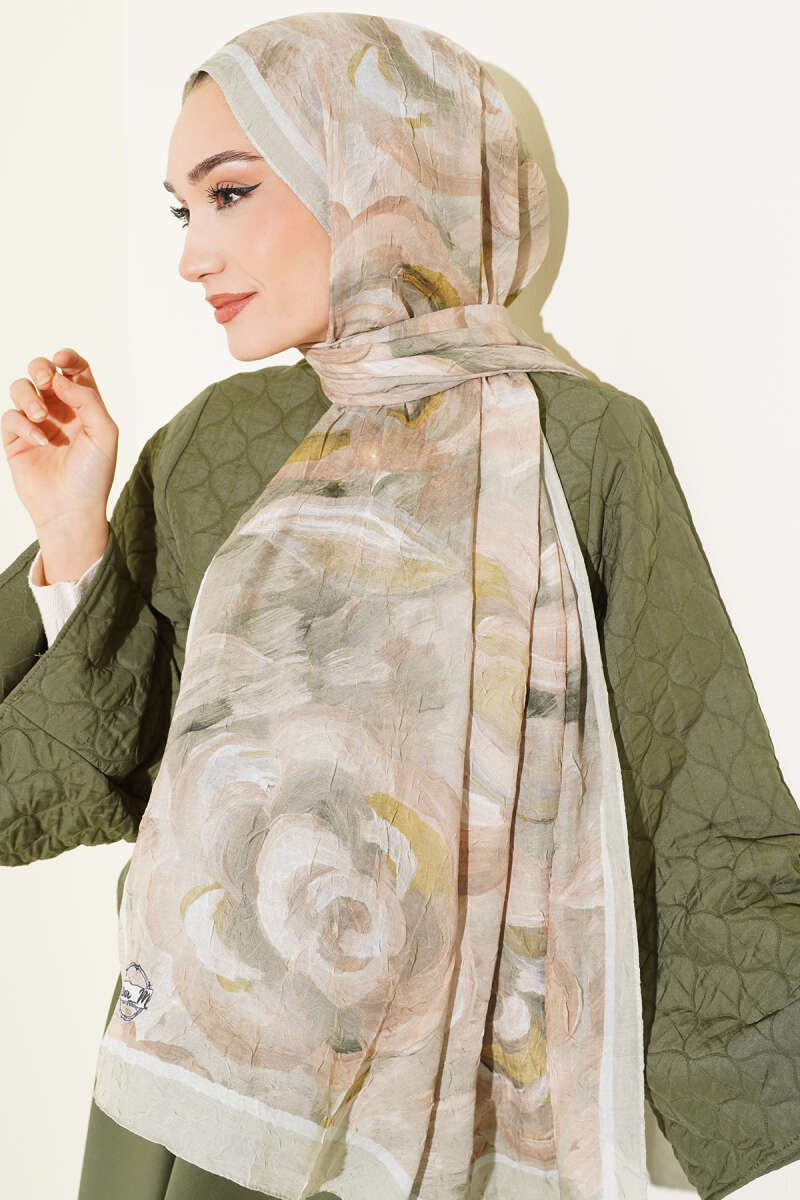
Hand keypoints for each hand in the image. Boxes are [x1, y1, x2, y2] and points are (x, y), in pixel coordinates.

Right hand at [3, 348, 117, 537]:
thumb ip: (87, 399)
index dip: (68, 357)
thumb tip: (59, 376)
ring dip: (29, 396)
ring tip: (41, 418)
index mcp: (84, 406)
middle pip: (42, 370)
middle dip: (40, 368)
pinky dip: (23, 424)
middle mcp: (59, 410)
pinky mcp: (16, 439)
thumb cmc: (93, 475)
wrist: (71, 510)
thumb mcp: (104, 433)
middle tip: (47, 383)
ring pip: (21, 388)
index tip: (62, 359)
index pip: (75, 369)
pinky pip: (10, 417)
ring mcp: (36, 423)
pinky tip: (40, 442)